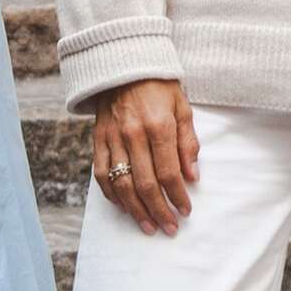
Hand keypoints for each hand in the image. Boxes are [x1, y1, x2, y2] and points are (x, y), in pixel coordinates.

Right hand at [92, 78, 197, 235]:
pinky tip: (124, 206)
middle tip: (169, 228)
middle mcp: (133, 134)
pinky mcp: (98, 139)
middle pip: (145, 184)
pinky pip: (101, 173)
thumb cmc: (159, 85)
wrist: (123, 62)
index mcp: (159, 125)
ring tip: (148, 226)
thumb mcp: (182, 107)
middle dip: (159, 211)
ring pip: (121, 184)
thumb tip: (192, 177)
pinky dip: (112, 194)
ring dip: (135, 210)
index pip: (169, 172)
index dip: (178, 196)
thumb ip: (188, 143)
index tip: (186, 211)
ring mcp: (112, 138)